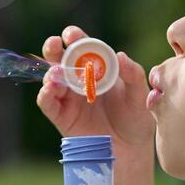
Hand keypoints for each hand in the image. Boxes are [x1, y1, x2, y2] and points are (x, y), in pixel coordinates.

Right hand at [37, 25, 153, 155]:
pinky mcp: (62, 116)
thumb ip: (133, 74)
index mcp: (97, 68)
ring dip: (50, 72)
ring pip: (50, 77)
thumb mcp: (139, 94)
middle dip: (53, 48)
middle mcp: (79, 79)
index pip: (82, 46)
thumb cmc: (136, 118)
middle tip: (55, 44)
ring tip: (57, 73)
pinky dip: (45, 93)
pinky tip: (51, 88)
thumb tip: (121, 55)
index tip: (72, 35)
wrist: (130, 149)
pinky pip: (47, 102)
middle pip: (59, 57)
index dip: (75, 37)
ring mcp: (69, 97)